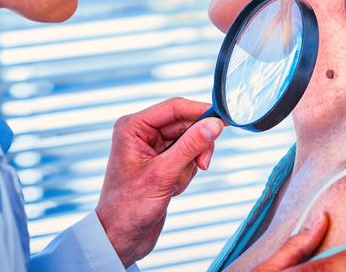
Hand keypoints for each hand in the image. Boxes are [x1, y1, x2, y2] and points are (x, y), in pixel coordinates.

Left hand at [95, 98, 224, 266]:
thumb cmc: (129, 207)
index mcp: (133, 127)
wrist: (122, 237)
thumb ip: (190, 146)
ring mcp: (152, 148)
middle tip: (202, 164)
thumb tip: (214, 125)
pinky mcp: (161, 163)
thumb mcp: (163, 174)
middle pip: (185, 124)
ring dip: (189, 164)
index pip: (174, 107)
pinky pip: (186, 158)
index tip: (223, 120)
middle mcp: (141, 133)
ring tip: (175, 184)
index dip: (200, 112)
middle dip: (195, 147)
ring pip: (189, 142)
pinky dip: (186, 173)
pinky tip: (172, 189)